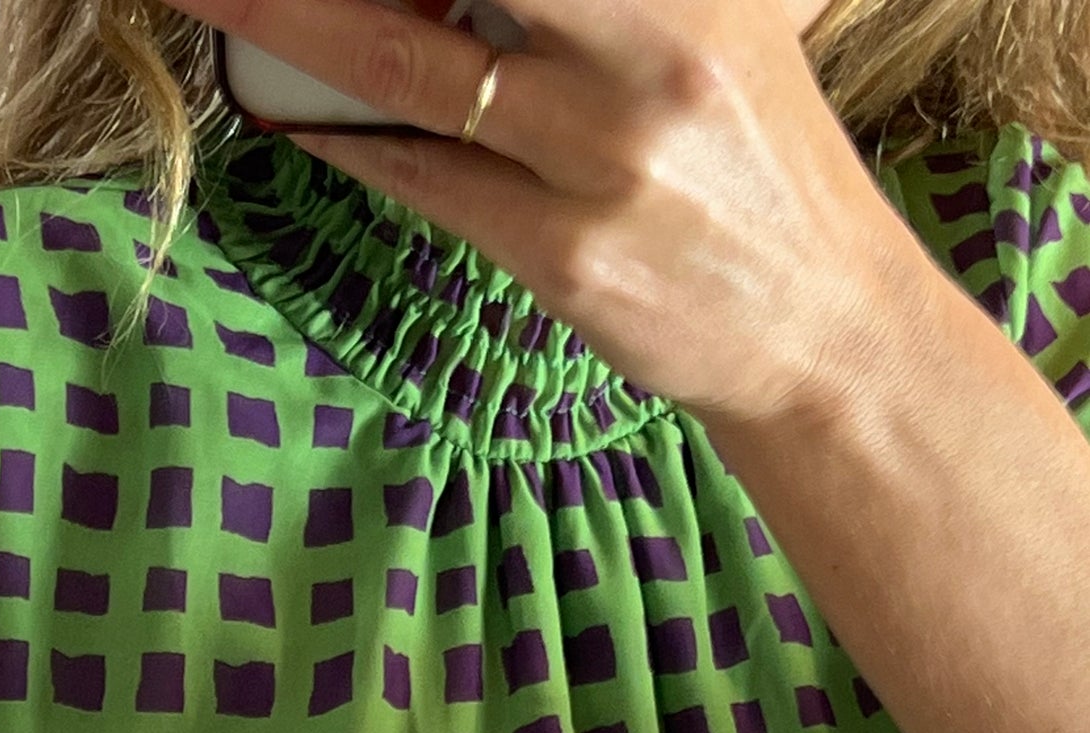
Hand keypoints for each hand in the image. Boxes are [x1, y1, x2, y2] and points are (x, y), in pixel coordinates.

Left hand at [157, 0, 939, 433]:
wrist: (820, 325)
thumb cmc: (751, 168)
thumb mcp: (711, 26)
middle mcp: (649, 50)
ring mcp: (603, 158)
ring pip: (409, 62)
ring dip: (291, 25)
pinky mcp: (565, 256)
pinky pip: (424, 179)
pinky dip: (347, 139)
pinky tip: (297, 116)